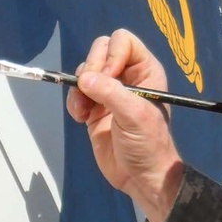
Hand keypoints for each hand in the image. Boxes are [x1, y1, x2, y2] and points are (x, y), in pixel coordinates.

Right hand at [66, 30, 183, 221]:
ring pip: (86, 70)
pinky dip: (73, 101)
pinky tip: (80, 117)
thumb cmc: (147, 144)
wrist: (141, 179)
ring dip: (79, 87)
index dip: (112, 54)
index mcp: (145, 70)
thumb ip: (110, 93)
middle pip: (100, 50)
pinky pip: (77, 91)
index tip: (109, 76)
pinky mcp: (94, 107)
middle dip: (92, 69)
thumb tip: (83, 78)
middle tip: (93, 93)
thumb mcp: (135, 116)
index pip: (123, 41)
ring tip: (84, 110)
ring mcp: (108, 91)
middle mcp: (126, 75)